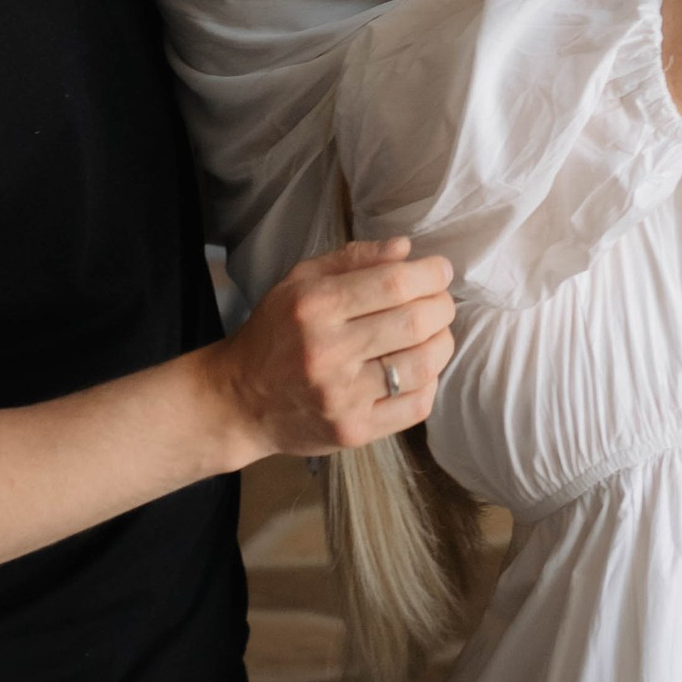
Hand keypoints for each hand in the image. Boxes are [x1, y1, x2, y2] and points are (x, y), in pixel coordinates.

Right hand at [213, 237, 455, 455]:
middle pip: (414, 322)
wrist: (239, 400)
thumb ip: (353, 260)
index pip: (394, 283)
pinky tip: (418, 369)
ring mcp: (343, 396)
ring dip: (441, 342)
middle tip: (440, 302)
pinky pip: (416, 405)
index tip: (440, 270)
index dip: (430, 274)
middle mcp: (329, 351)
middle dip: (442, 306)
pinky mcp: (354, 431)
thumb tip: (406, 249)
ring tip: (434, 333)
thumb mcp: (300, 281)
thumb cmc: (275, 332)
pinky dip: (429, 381)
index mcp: (315, 305)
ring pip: (423, 365)